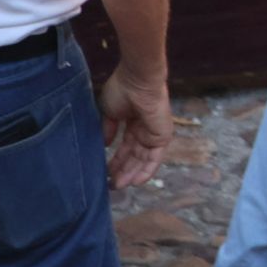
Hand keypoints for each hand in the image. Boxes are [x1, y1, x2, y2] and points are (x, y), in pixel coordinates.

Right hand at [98, 65, 172, 189]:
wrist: (138, 80)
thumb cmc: (122, 90)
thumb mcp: (109, 112)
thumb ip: (108, 129)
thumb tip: (106, 145)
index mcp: (133, 120)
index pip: (125, 145)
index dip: (116, 159)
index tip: (104, 172)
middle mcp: (144, 128)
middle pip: (134, 155)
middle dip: (122, 170)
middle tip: (110, 184)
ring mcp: (154, 132)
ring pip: (143, 159)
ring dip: (131, 173)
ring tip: (118, 186)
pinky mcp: (162, 136)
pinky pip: (155, 158)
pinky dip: (147, 170)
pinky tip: (135, 182)